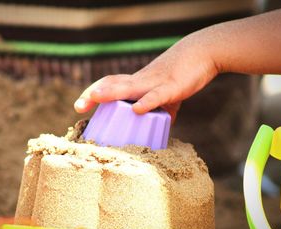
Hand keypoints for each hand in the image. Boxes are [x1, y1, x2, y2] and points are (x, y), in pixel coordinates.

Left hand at [74, 31, 218, 121]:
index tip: (80, 106)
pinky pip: (157, 95)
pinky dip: (146, 102)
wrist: (203, 52)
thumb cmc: (183, 73)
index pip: (111, 84)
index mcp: (138, 82)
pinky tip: (137, 110)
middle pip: (112, 84)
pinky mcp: (172, 87)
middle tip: (77, 107)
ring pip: (129, 87)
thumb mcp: (169, 93)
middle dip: (93, 95)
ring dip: (111, 93)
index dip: (95, 92)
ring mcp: (155, 82)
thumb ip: (163, 107)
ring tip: (95, 98)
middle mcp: (141, 80)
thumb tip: (166, 125)